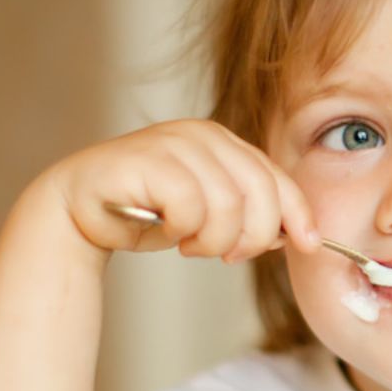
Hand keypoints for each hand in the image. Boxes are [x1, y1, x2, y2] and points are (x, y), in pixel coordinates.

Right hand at [43, 119, 321, 261]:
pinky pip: (191, 206)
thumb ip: (251, 214)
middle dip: (253, 236)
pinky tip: (169, 232)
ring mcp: (175, 142)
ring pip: (228, 205)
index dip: (298, 214)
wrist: (81, 210)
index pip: (277, 178)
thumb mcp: (211, 214)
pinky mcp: (148, 159)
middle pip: (261, 193)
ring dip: (213, 240)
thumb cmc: (148, 212)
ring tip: (191, 244)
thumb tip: (301, 234)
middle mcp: (203, 135)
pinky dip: (184, 230)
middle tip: (228, 255)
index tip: (310, 245)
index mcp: (224, 142)